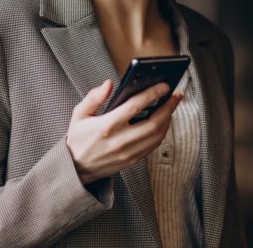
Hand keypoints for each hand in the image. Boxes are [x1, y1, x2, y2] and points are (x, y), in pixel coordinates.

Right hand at [66, 80, 182, 183]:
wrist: (76, 169)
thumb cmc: (78, 139)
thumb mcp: (79, 115)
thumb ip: (94, 97)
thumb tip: (109, 84)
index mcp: (106, 126)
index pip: (135, 106)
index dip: (152, 94)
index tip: (164, 86)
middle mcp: (119, 140)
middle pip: (153, 123)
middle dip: (168, 107)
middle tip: (176, 96)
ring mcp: (128, 152)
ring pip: (157, 135)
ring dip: (168, 120)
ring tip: (171, 107)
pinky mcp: (132, 160)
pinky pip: (153, 145)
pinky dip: (162, 132)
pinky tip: (163, 122)